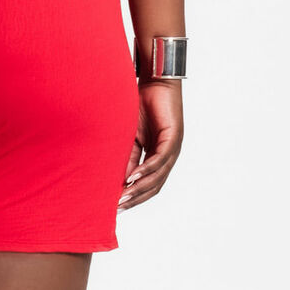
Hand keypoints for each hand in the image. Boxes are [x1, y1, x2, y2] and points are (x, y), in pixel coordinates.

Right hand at [118, 80, 182, 212]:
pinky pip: (160, 158)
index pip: (147, 184)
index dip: (133, 196)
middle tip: (117, 208)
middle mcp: (168, 156)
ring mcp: (173, 148)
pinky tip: (133, 176)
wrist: (155, 81)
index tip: (115, 207)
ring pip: (157, 176)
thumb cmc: (141, 105)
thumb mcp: (130, 136)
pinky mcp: (174, 138)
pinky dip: (146, 169)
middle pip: (154, 185)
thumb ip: (127, 156)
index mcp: (158, 157)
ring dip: (140, 188)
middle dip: (135, 198)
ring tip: (123, 196)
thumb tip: (119, 179)